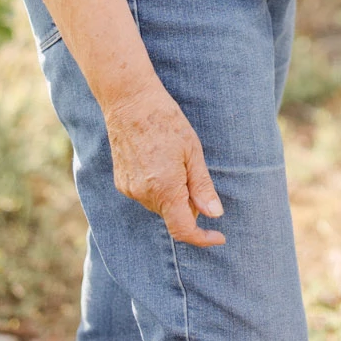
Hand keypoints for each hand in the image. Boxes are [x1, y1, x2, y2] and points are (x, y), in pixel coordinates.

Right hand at [103, 80, 224, 247]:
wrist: (130, 102)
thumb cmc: (166, 121)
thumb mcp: (192, 151)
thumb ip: (202, 186)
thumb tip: (214, 214)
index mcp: (165, 188)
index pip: (183, 230)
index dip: (202, 238)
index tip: (219, 236)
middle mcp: (144, 194)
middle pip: (173, 215)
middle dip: (188, 203)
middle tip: (191, 171)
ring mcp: (130, 189)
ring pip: (160, 205)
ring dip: (171, 194)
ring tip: (172, 159)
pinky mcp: (121, 182)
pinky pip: (145, 195)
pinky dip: (157, 187)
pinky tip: (157, 160)